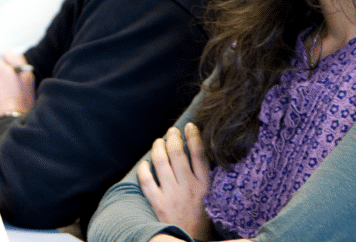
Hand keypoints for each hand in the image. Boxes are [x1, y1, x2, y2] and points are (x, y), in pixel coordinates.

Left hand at [138, 123, 212, 239]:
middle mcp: (188, 187)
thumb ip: (206, 178)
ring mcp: (172, 195)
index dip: (193, 136)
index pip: (199, 154)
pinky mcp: (158, 203)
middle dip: (173, 138)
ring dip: (158, 147)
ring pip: (161, 163)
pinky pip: (146, 181)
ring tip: (158, 141)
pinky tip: (144, 163)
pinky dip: (143, 169)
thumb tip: (200, 153)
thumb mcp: (212, 197)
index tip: (189, 126)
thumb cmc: (202, 219)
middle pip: (177, 154)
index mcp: (205, 185)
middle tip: (171, 131)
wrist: (190, 241)